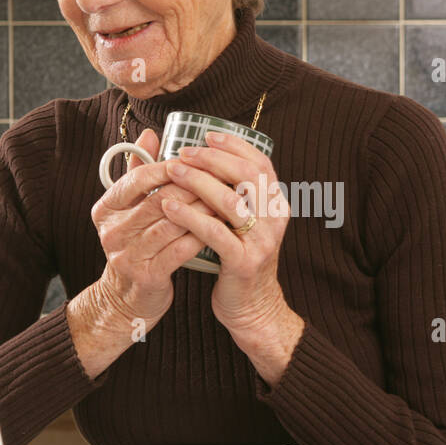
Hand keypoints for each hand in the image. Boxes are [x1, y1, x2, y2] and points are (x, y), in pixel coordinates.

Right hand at [89, 128, 216, 326]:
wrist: (128, 299)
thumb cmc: (137, 245)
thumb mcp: (130, 209)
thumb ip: (138, 172)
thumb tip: (150, 134)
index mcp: (105, 209)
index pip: (138, 178)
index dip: (169, 167)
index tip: (196, 160)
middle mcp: (111, 231)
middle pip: (158, 199)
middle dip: (193, 186)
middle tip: (221, 176)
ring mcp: (127, 256)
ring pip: (172, 224)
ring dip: (202, 209)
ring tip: (226, 199)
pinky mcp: (146, 277)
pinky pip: (179, 250)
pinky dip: (200, 236)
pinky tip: (219, 228)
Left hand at [158, 131, 291, 331]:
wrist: (252, 308)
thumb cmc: (239, 260)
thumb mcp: (244, 224)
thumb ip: (233, 194)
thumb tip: (205, 159)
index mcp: (276, 205)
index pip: (261, 164)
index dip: (235, 146)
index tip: (208, 136)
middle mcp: (275, 219)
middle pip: (247, 176)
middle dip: (213, 159)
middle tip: (184, 152)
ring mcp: (262, 241)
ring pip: (230, 201)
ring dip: (197, 181)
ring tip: (171, 171)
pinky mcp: (244, 262)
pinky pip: (214, 233)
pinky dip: (190, 216)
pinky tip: (168, 207)